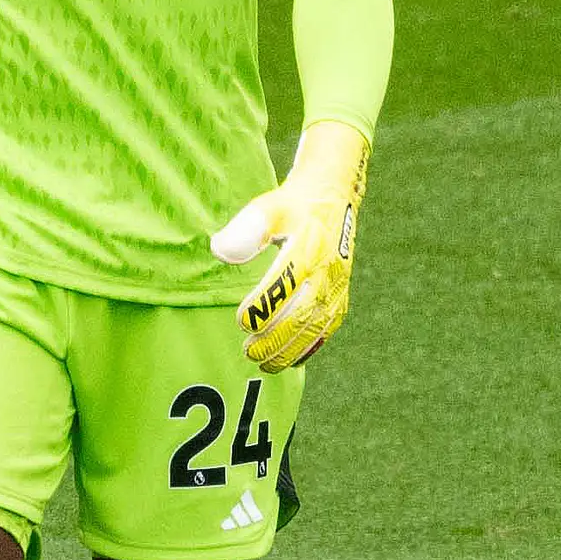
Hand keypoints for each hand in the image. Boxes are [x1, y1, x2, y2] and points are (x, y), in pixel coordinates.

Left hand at [211, 119, 368, 372]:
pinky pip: (329, 327)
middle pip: (303, 313)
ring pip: (316, 326)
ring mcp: (338, 285)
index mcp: (308, 247)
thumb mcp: (268, 207)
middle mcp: (327, 269)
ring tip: (265, 364)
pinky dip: (311, 346)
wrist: (333, 195)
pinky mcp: (341, 294)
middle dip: (276, 338)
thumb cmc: (292, 204)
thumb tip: (219, 250)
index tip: (241, 321)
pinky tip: (292, 361)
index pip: (285, 283)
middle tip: (249, 352)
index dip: (263, 306)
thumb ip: (246, 228)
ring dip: (291, 349)